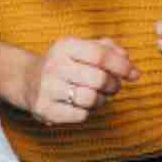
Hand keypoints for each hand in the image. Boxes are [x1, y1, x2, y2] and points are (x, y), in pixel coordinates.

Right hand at [22, 36, 139, 125]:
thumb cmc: (64, 63)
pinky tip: (81, 105)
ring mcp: (47, 87)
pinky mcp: (44, 108)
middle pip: (98, 79)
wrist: (26, 79)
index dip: (122, 66)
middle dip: (113, 85)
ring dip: (101, 100)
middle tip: (113, 87)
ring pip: (90, 99)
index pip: (100, 55)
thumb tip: (127, 60)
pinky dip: (87, 112)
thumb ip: (107, 48)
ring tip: (98, 96)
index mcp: (65, 46)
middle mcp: (54, 65)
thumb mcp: (81, 48)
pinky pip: (80, 115)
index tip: (134, 74)